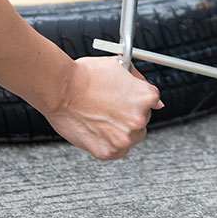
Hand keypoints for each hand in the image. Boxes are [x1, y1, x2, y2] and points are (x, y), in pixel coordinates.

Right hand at [43, 56, 163, 159]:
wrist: (59, 89)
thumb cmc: (85, 75)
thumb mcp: (120, 65)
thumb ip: (141, 81)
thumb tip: (157, 102)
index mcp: (146, 97)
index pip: (152, 101)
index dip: (135, 98)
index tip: (124, 98)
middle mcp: (139, 119)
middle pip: (142, 120)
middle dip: (129, 114)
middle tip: (108, 106)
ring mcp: (124, 138)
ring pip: (131, 137)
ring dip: (121, 130)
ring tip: (101, 116)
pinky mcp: (108, 152)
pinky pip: (116, 151)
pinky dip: (108, 143)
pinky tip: (96, 128)